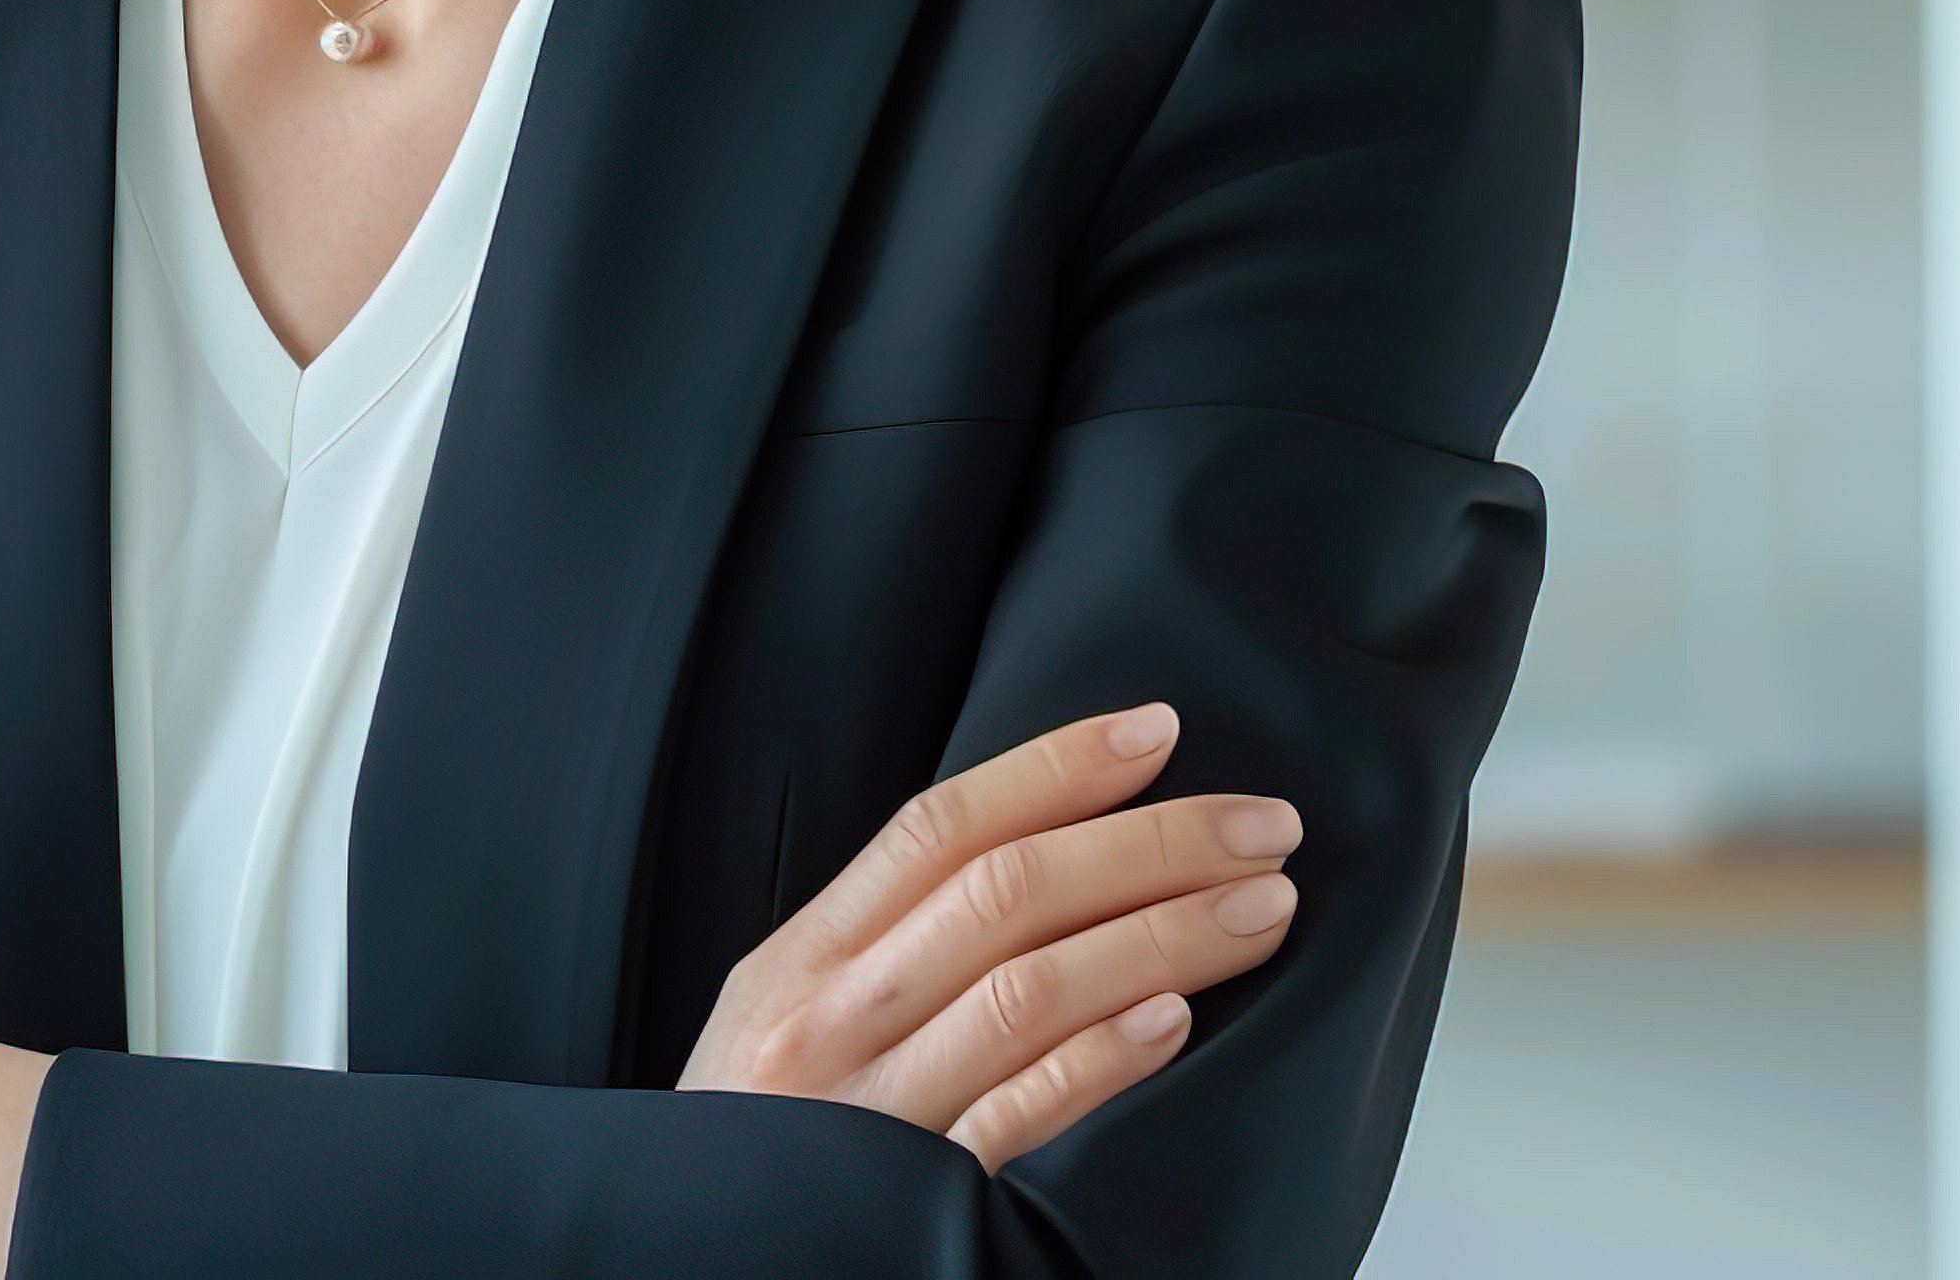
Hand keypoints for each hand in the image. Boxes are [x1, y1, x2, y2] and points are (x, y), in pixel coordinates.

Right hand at [678, 702, 1304, 1167]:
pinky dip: (1099, 1060)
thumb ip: (883, 949)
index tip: (1155, 731)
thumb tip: (1038, 861)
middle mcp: (833, 1018)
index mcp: (801, 960)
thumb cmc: (762, 1138)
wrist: (696, 1257)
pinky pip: (1018, 1116)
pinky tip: (1175, 1021)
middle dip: (1148, 843)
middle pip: (1003, 894)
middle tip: (1262, 825)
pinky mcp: (917, 1197)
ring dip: (1162, 936)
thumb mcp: (785, 1019)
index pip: (936, 829)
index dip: (1052, 769)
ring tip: (1261, 907)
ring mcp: (875, 1110)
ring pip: (1027, 990)